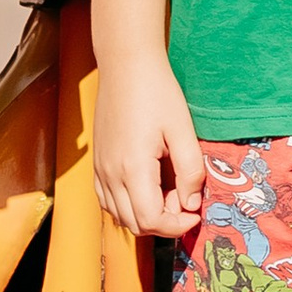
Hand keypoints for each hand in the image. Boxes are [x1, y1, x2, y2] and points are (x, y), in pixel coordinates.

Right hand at [94, 59, 206, 234]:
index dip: (176, 226)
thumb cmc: (157, 92)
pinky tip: (147, 188)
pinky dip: (127, 206)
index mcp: (133, 168)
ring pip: (119, 215)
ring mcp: (100, 169)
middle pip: (134, 224)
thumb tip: (191, 204)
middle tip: (184, 198)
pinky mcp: (97, 163)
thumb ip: (190, 171)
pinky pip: (108, 200)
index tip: (195, 213)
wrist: (126, 65)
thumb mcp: (183, 130)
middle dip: (164, 222)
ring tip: (168, 191)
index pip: (151, 220)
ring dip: (145, 215)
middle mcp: (111, 174)